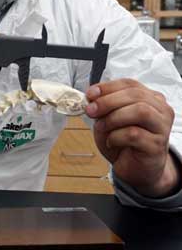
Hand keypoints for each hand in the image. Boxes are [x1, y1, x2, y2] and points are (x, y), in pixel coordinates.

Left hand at [86, 79, 179, 197]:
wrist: (135, 168)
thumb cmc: (123, 141)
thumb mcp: (109, 119)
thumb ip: (103, 106)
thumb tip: (91, 97)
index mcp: (149, 98)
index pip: (130, 84)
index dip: (108, 87)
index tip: (89, 94)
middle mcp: (160, 110)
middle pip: (136, 95)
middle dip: (108, 102)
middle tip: (90, 111)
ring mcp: (162, 128)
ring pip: (140, 112)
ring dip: (113, 118)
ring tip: (102, 128)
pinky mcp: (157, 145)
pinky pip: (134, 134)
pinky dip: (116, 136)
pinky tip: (111, 142)